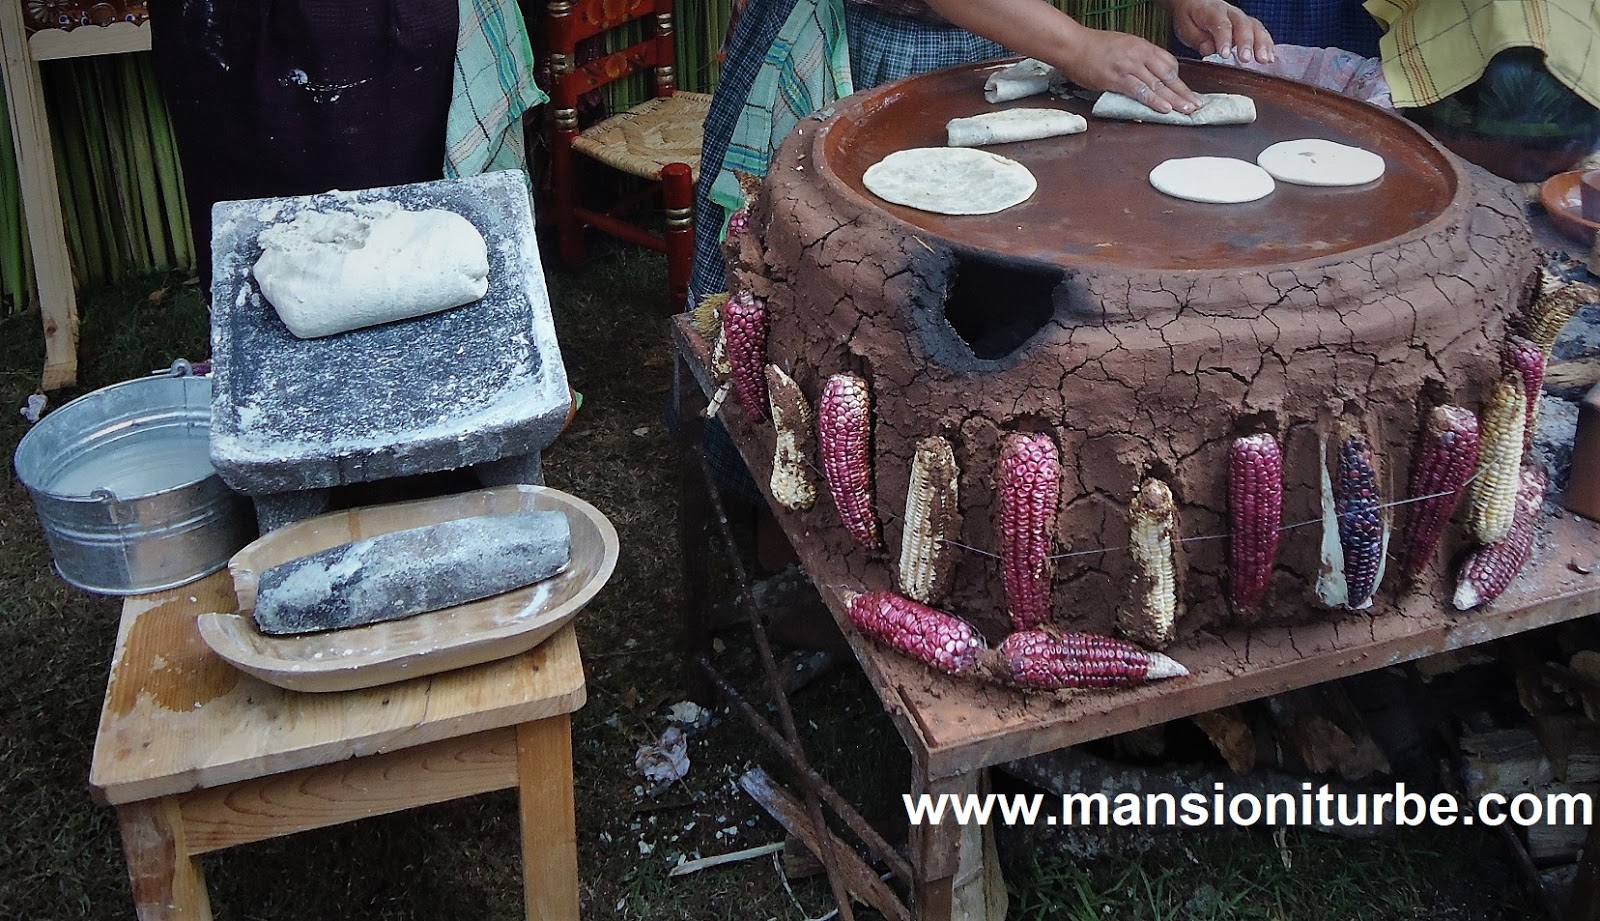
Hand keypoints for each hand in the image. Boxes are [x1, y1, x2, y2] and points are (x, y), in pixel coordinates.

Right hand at [1058, 29, 1202, 114]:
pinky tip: (1164, 108)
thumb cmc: (1094, 47)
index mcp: (1142, 46)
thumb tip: (1147, 74)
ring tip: (1186, 110)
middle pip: (1168, 75)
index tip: (1186, 92)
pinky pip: (1140, 91)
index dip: (1179, 80)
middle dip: (1184, 92)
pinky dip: (1153, 100)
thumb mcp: (1122, 45)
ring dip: (1174, 99)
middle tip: (1197, 104)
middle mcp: (1139, 55)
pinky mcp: (1116, 79)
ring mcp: (1128, 66)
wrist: (1073, 45)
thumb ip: (1137, 58)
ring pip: (1157, 84)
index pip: (1169, 63)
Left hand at [1166, 0, 1274, 62]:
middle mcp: (1231, 13)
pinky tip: (1271, 58)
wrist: (1196, 4)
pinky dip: (1268, 45)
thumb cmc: (1191, 18)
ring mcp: (1242, 18)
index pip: (1221, 25)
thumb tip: (1208, 50)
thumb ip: (1197, 39)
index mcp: (1213, 12)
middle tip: (1246, 59)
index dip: (1224, 39)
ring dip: (1262, 44)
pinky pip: (1261, 32)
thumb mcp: (1186, 28)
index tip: (1225, 54)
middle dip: (1246, 43)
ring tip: (1264, 60)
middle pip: (1243, 25)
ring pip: (1256, 28)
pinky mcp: (1249, 26)